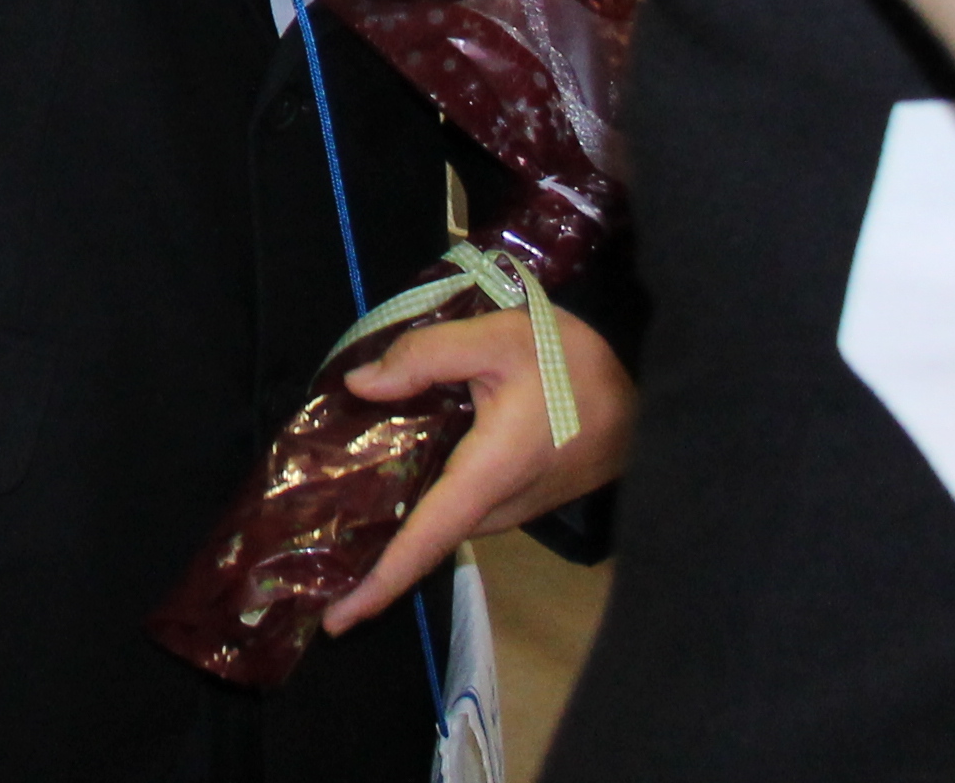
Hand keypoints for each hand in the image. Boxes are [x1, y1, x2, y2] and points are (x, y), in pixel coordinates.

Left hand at [318, 306, 636, 634]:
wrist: (650, 392)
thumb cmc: (574, 366)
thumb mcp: (499, 337)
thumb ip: (424, 356)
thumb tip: (360, 385)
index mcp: (487, 476)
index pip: (425, 542)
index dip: (379, 583)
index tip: (337, 618)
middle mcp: (497, 507)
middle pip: (423, 540)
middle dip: (367, 555)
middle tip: (305, 551)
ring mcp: (511, 508)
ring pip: (439, 522)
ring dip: (391, 524)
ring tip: (327, 513)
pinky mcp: (518, 498)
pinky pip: (458, 506)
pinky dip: (419, 501)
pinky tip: (384, 475)